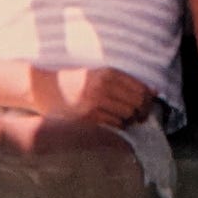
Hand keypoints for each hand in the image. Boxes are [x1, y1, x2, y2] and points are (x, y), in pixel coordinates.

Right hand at [31, 66, 154, 127]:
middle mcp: (103, 86)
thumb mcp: (97, 74)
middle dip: (142, 110)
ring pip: (127, 114)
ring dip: (130, 118)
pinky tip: (115, 121)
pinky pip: (114, 123)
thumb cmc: (74, 80)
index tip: (149, 102)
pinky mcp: (89, 116)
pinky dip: (119, 124)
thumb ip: (122, 80)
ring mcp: (96, 102)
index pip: (139, 87)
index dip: (148, 97)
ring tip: (127, 117)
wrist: (45, 88)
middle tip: (141, 114)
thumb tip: (151, 90)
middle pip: (136, 102)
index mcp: (107, 72)